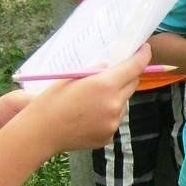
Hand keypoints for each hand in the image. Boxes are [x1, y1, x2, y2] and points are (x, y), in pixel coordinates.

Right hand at [27, 45, 147, 152]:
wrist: (41, 133)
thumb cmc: (52, 101)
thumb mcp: (72, 77)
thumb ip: (95, 71)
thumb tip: (110, 67)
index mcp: (105, 85)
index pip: (134, 67)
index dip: (142, 56)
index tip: (144, 49)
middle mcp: (114, 104)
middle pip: (132, 84)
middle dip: (127, 76)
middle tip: (116, 72)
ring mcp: (113, 122)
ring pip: (123, 103)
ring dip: (116, 97)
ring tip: (92, 100)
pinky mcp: (109, 136)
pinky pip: (114, 119)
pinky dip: (107, 114)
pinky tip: (88, 115)